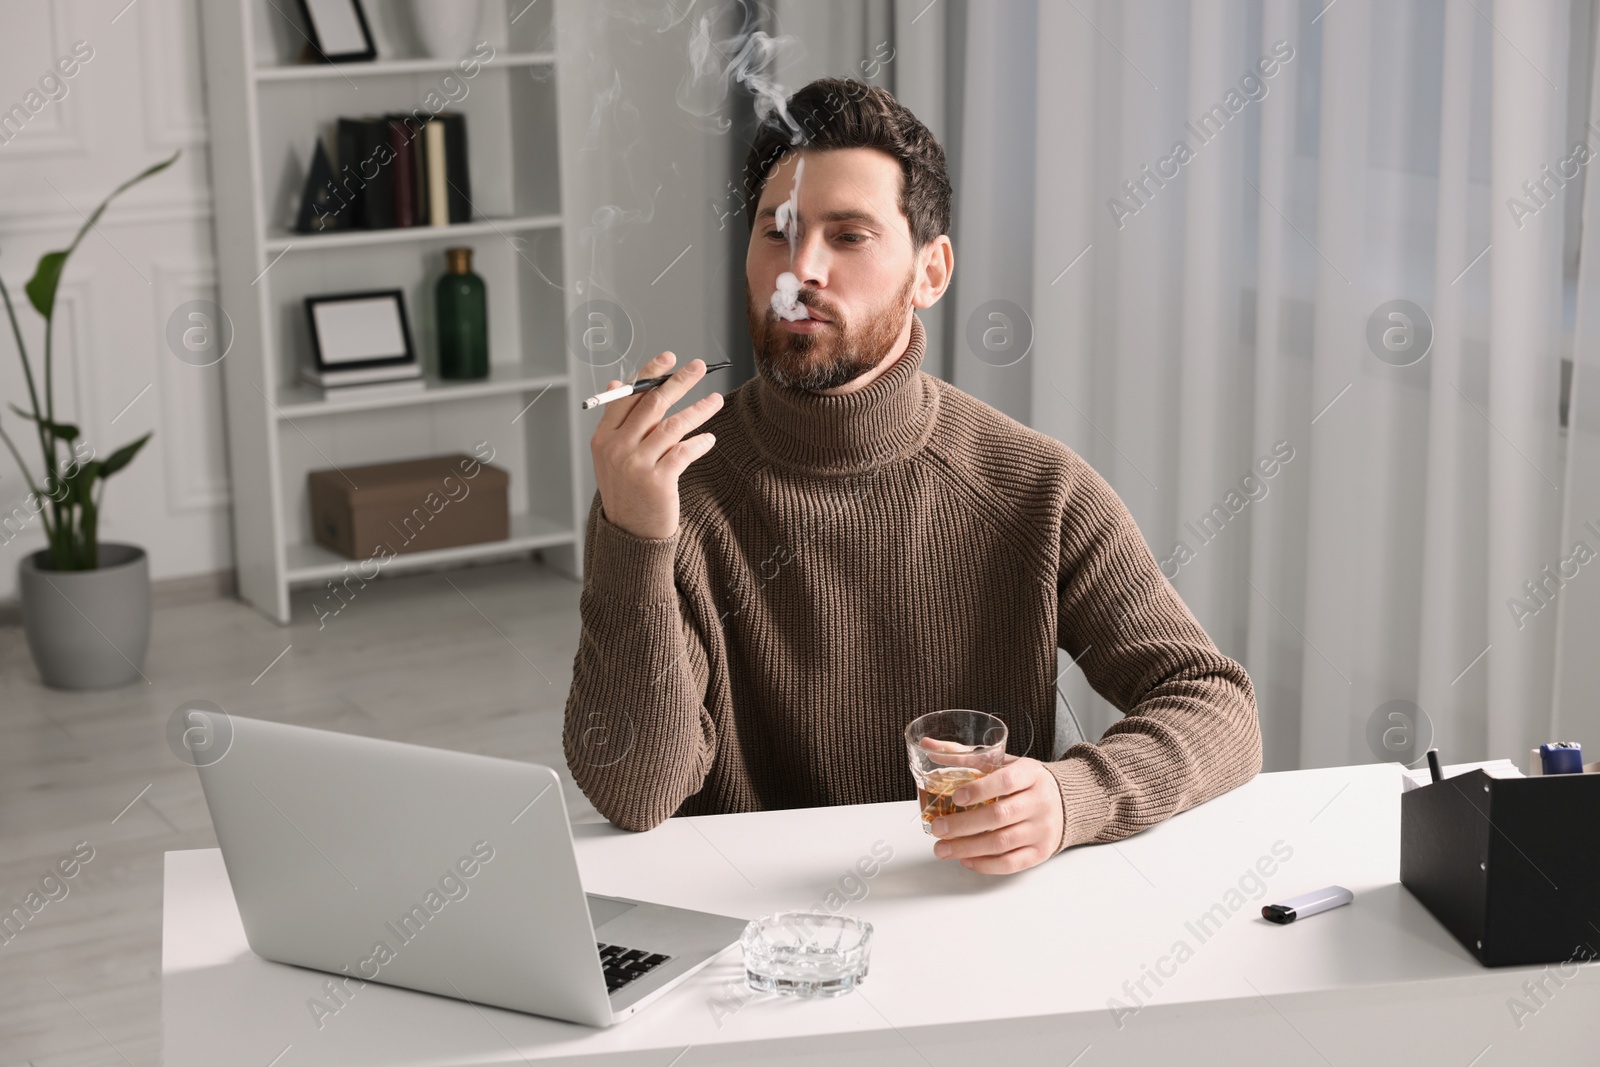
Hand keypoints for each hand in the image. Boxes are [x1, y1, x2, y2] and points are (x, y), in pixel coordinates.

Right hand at [590, 352, 723, 539]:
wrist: (629, 535)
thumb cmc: (625, 490)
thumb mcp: (611, 456)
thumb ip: (616, 421)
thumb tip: (617, 382)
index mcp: (604, 437)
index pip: (627, 396)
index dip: (650, 374)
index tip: (669, 358)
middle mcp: (617, 448)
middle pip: (652, 404)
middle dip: (678, 381)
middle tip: (700, 367)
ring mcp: (636, 465)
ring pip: (672, 426)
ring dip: (698, 410)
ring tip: (717, 400)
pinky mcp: (657, 482)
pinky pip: (684, 452)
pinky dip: (699, 443)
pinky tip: (710, 438)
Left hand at [929, 755, 1064, 874]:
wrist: (1065, 801)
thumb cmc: (1025, 781)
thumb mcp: (1002, 762)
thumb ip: (965, 755)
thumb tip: (927, 745)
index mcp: (1030, 774)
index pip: (1006, 781)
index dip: (980, 789)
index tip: (955, 797)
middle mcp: (1040, 802)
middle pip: (1000, 816)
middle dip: (964, 824)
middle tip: (938, 828)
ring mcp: (1042, 829)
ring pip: (1003, 842)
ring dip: (968, 848)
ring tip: (942, 848)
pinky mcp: (1040, 851)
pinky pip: (1011, 863)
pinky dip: (985, 864)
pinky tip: (965, 859)